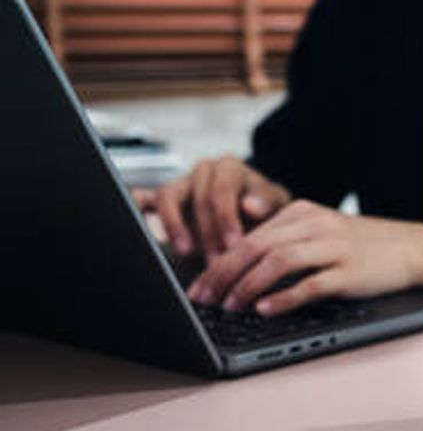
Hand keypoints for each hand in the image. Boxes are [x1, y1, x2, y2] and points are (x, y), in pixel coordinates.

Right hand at [134, 156, 289, 258]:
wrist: (256, 214)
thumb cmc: (265, 210)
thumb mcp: (276, 206)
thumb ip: (267, 203)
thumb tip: (251, 206)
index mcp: (230, 168)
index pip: (221, 191)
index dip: (226, 220)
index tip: (233, 245)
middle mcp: (204, 171)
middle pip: (197, 200)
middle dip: (208, 235)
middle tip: (217, 263)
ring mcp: (183, 183)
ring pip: (168, 198)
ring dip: (176, 228)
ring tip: (186, 252)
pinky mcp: (167, 199)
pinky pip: (146, 198)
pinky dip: (139, 206)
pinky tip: (139, 216)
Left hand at [187, 200, 422, 315]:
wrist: (410, 247)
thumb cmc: (358, 246)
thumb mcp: (318, 232)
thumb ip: (282, 242)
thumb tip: (236, 272)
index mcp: (300, 212)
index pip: (247, 237)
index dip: (217, 263)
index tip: (196, 287)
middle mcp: (313, 224)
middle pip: (256, 246)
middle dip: (222, 275)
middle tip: (202, 300)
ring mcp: (333, 247)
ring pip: (279, 262)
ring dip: (248, 286)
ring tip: (229, 307)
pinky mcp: (349, 271)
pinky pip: (311, 284)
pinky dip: (284, 298)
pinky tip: (265, 310)